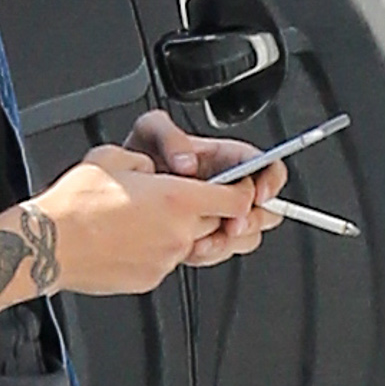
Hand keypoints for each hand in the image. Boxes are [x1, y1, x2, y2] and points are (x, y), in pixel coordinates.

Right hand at [0, 151, 239, 321]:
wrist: (48, 246)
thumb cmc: (75, 206)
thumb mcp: (115, 158)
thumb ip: (148, 162)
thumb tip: (155, 169)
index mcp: (177, 199)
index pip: (236, 199)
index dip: (242, 192)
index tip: (239, 189)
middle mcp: (178, 233)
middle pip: (217, 224)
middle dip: (208, 212)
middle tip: (182, 201)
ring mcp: (165, 260)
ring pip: (191, 244)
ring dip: (179, 231)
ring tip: (145, 219)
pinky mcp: (149, 279)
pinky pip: (166, 261)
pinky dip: (156, 250)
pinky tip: (130, 239)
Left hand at [125, 107, 284, 266]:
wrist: (115, 191)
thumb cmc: (137, 156)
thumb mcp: (150, 132)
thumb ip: (170, 136)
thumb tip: (188, 164)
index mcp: (225, 159)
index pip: (265, 168)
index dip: (269, 182)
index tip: (258, 195)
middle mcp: (227, 190)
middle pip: (265, 209)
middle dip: (254, 220)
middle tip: (233, 225)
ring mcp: (217, 216)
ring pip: (246, 236)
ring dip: (231, 241)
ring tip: (206, 239)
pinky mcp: (202, 238)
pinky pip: (219, 251)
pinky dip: (209, 253)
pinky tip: (192, 248)